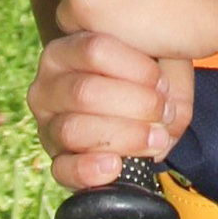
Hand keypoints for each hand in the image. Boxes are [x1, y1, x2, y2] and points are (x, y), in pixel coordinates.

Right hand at [28, 28, 193, 193]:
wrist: (132, 110)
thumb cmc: (142, 76)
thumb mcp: (159, 59)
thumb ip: (169, 70)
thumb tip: (171, 108)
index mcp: (67, 49)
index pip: (95, 50)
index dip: (136, 69)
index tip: (162, 83)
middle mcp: (47, 86)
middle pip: (84, 92)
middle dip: (134, 105)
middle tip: (163, 113)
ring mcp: (46, 125)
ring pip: (73, 129)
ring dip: (122, 136)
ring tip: (155, 139)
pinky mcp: (54, 161)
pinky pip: (62, 169)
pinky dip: (90, 169)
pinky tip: (115, 166)